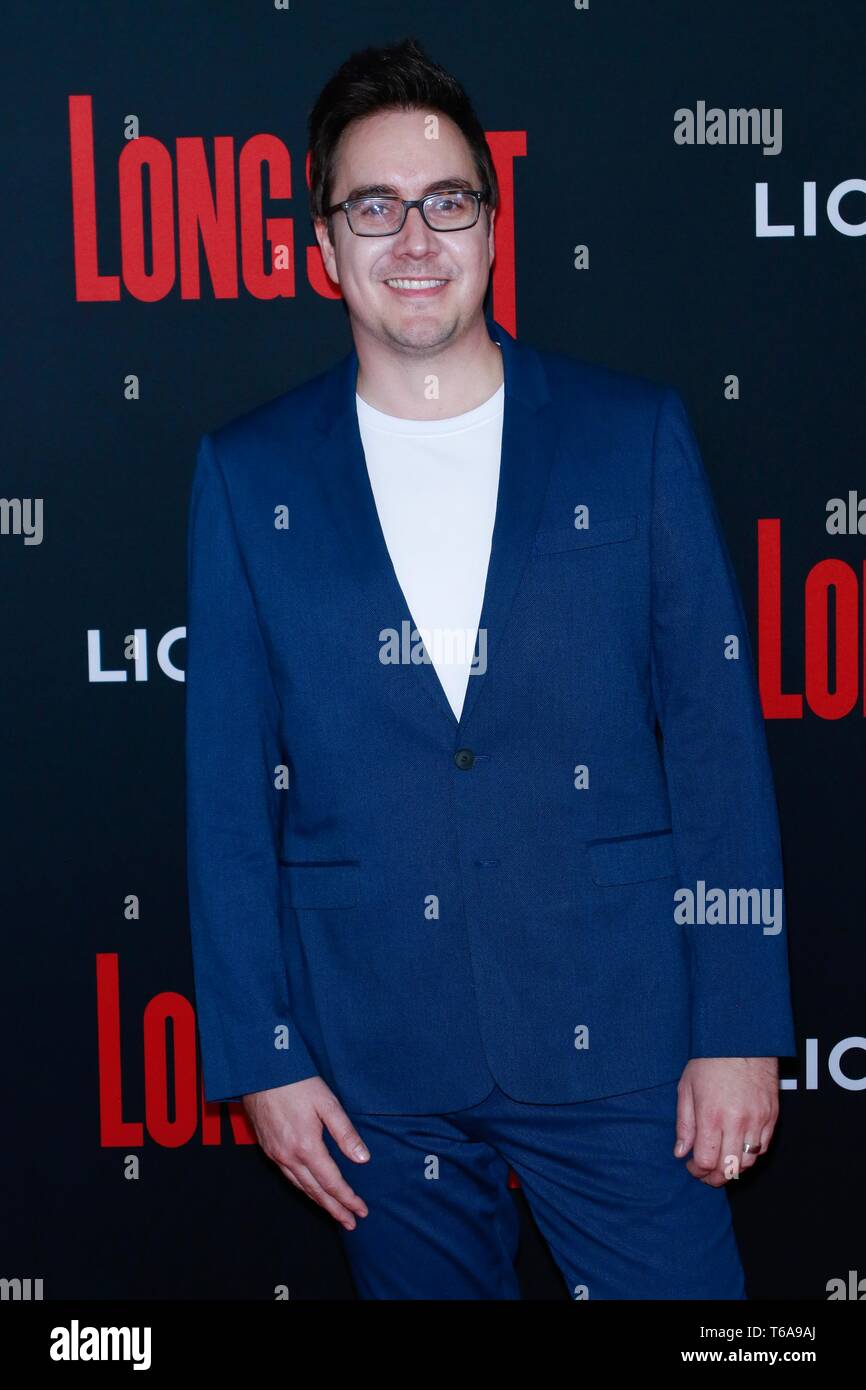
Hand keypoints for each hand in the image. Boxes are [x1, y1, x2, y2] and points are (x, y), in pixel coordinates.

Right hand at [242, 1076, 369, 1229]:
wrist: (259, 1072)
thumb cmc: (296, 1083)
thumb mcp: (327, 1103)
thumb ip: (345, 1133)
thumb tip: (363, 1159)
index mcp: (306, 1147)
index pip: (332, 1182)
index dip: (348, 1199)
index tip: (361, 1211)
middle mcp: (289, 1156)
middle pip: (316, 1191)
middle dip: (335, 1209)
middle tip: (351, 1222)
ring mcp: (276, 1154)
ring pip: (300, 1187)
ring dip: (319, 1202)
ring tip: (334, 1212)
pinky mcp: (268, 1148)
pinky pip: (288, 1176)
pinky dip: (303, 1188)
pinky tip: (310, 1189)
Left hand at [673, 1057, 779, 1185]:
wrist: (742, 1040)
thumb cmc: (710, 1061)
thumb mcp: (686, 1088)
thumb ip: (684, 1124)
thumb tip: (680, 1152)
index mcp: (711, 1116)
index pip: (705, 1161)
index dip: (696, 1171)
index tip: (691, 1167)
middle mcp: (736, 1122)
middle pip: (728, 1168)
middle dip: (714, 1177)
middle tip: (705, 1174)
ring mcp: (757, 1121)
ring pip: (748, 1163)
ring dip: (733, 1169)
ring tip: (722, 1164)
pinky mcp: (772, 1117)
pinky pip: (763, 1148)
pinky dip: (750, 1155)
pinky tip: (738, 1150)